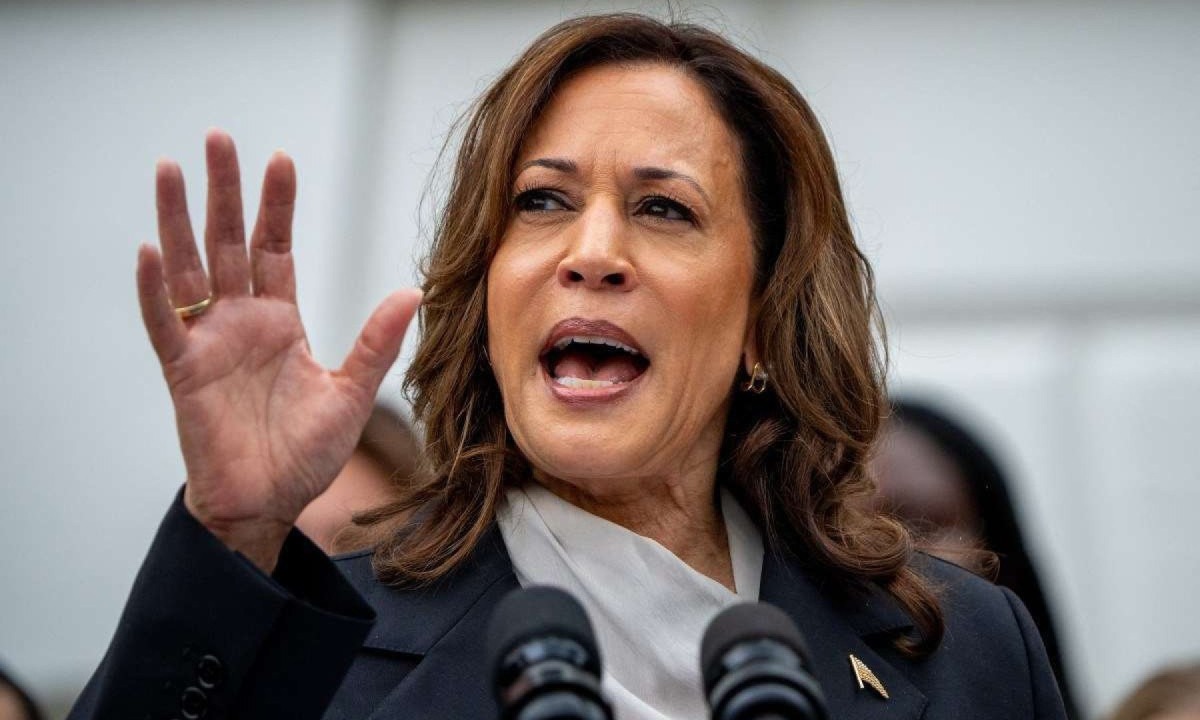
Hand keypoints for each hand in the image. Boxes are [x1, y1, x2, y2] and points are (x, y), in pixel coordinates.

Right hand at [137, 129, 420, 570]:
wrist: (269, 502)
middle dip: (224, 191)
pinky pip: (165, 325)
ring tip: (170, 170)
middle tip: (218, 138)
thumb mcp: (351, 392)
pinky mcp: (184, 372)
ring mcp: (210, 343)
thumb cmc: (305, 453)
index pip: (275, 248)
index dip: (276, 206)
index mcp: (280, 321)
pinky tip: (150, 253)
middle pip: (228, 243)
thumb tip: (413, 292)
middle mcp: (242, 322)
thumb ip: (376, 342)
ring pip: (189, 269)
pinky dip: (155, 292)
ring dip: (178, 221)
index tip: (280, 160)